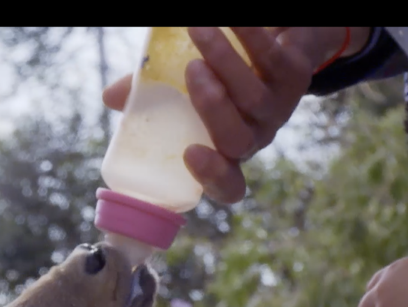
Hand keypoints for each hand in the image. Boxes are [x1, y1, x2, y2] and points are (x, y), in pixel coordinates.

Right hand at [102, 27, 361, 204]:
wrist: (276, 40)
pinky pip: (272, 61)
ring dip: (225, 63)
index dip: (213, 178)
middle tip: (191, 71)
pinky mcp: (297, 77)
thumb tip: (110, 98)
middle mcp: (253, 137)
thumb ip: (149, 94)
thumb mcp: (182, 88)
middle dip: (213, 109)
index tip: (189, 154)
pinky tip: (229, 20)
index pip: (227, 186)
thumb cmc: (216, 73)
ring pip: (254, 99)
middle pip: (237, 141)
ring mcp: (278, 110)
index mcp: (225, 150)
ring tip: (199, 30)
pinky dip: (249, 37)